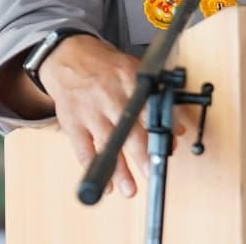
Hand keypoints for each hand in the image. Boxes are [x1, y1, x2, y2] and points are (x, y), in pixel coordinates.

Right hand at [38, 34, 192, 198]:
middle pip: (129, 128)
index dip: (161, 128)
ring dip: (119, 170)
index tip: (170, 145)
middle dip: (142, 153)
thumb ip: (154, 98)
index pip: (149, 107)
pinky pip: (83, 149)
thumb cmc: (105, 67)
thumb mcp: (132, 70)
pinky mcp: (73, 122)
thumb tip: (177, 128)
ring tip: (130, 189)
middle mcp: (110, 96)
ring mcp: (90, 111)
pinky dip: (93, 168)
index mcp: (129, 80)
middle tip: (152, 171)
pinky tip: (103, 183)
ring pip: (107, 143)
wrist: (68, 56)